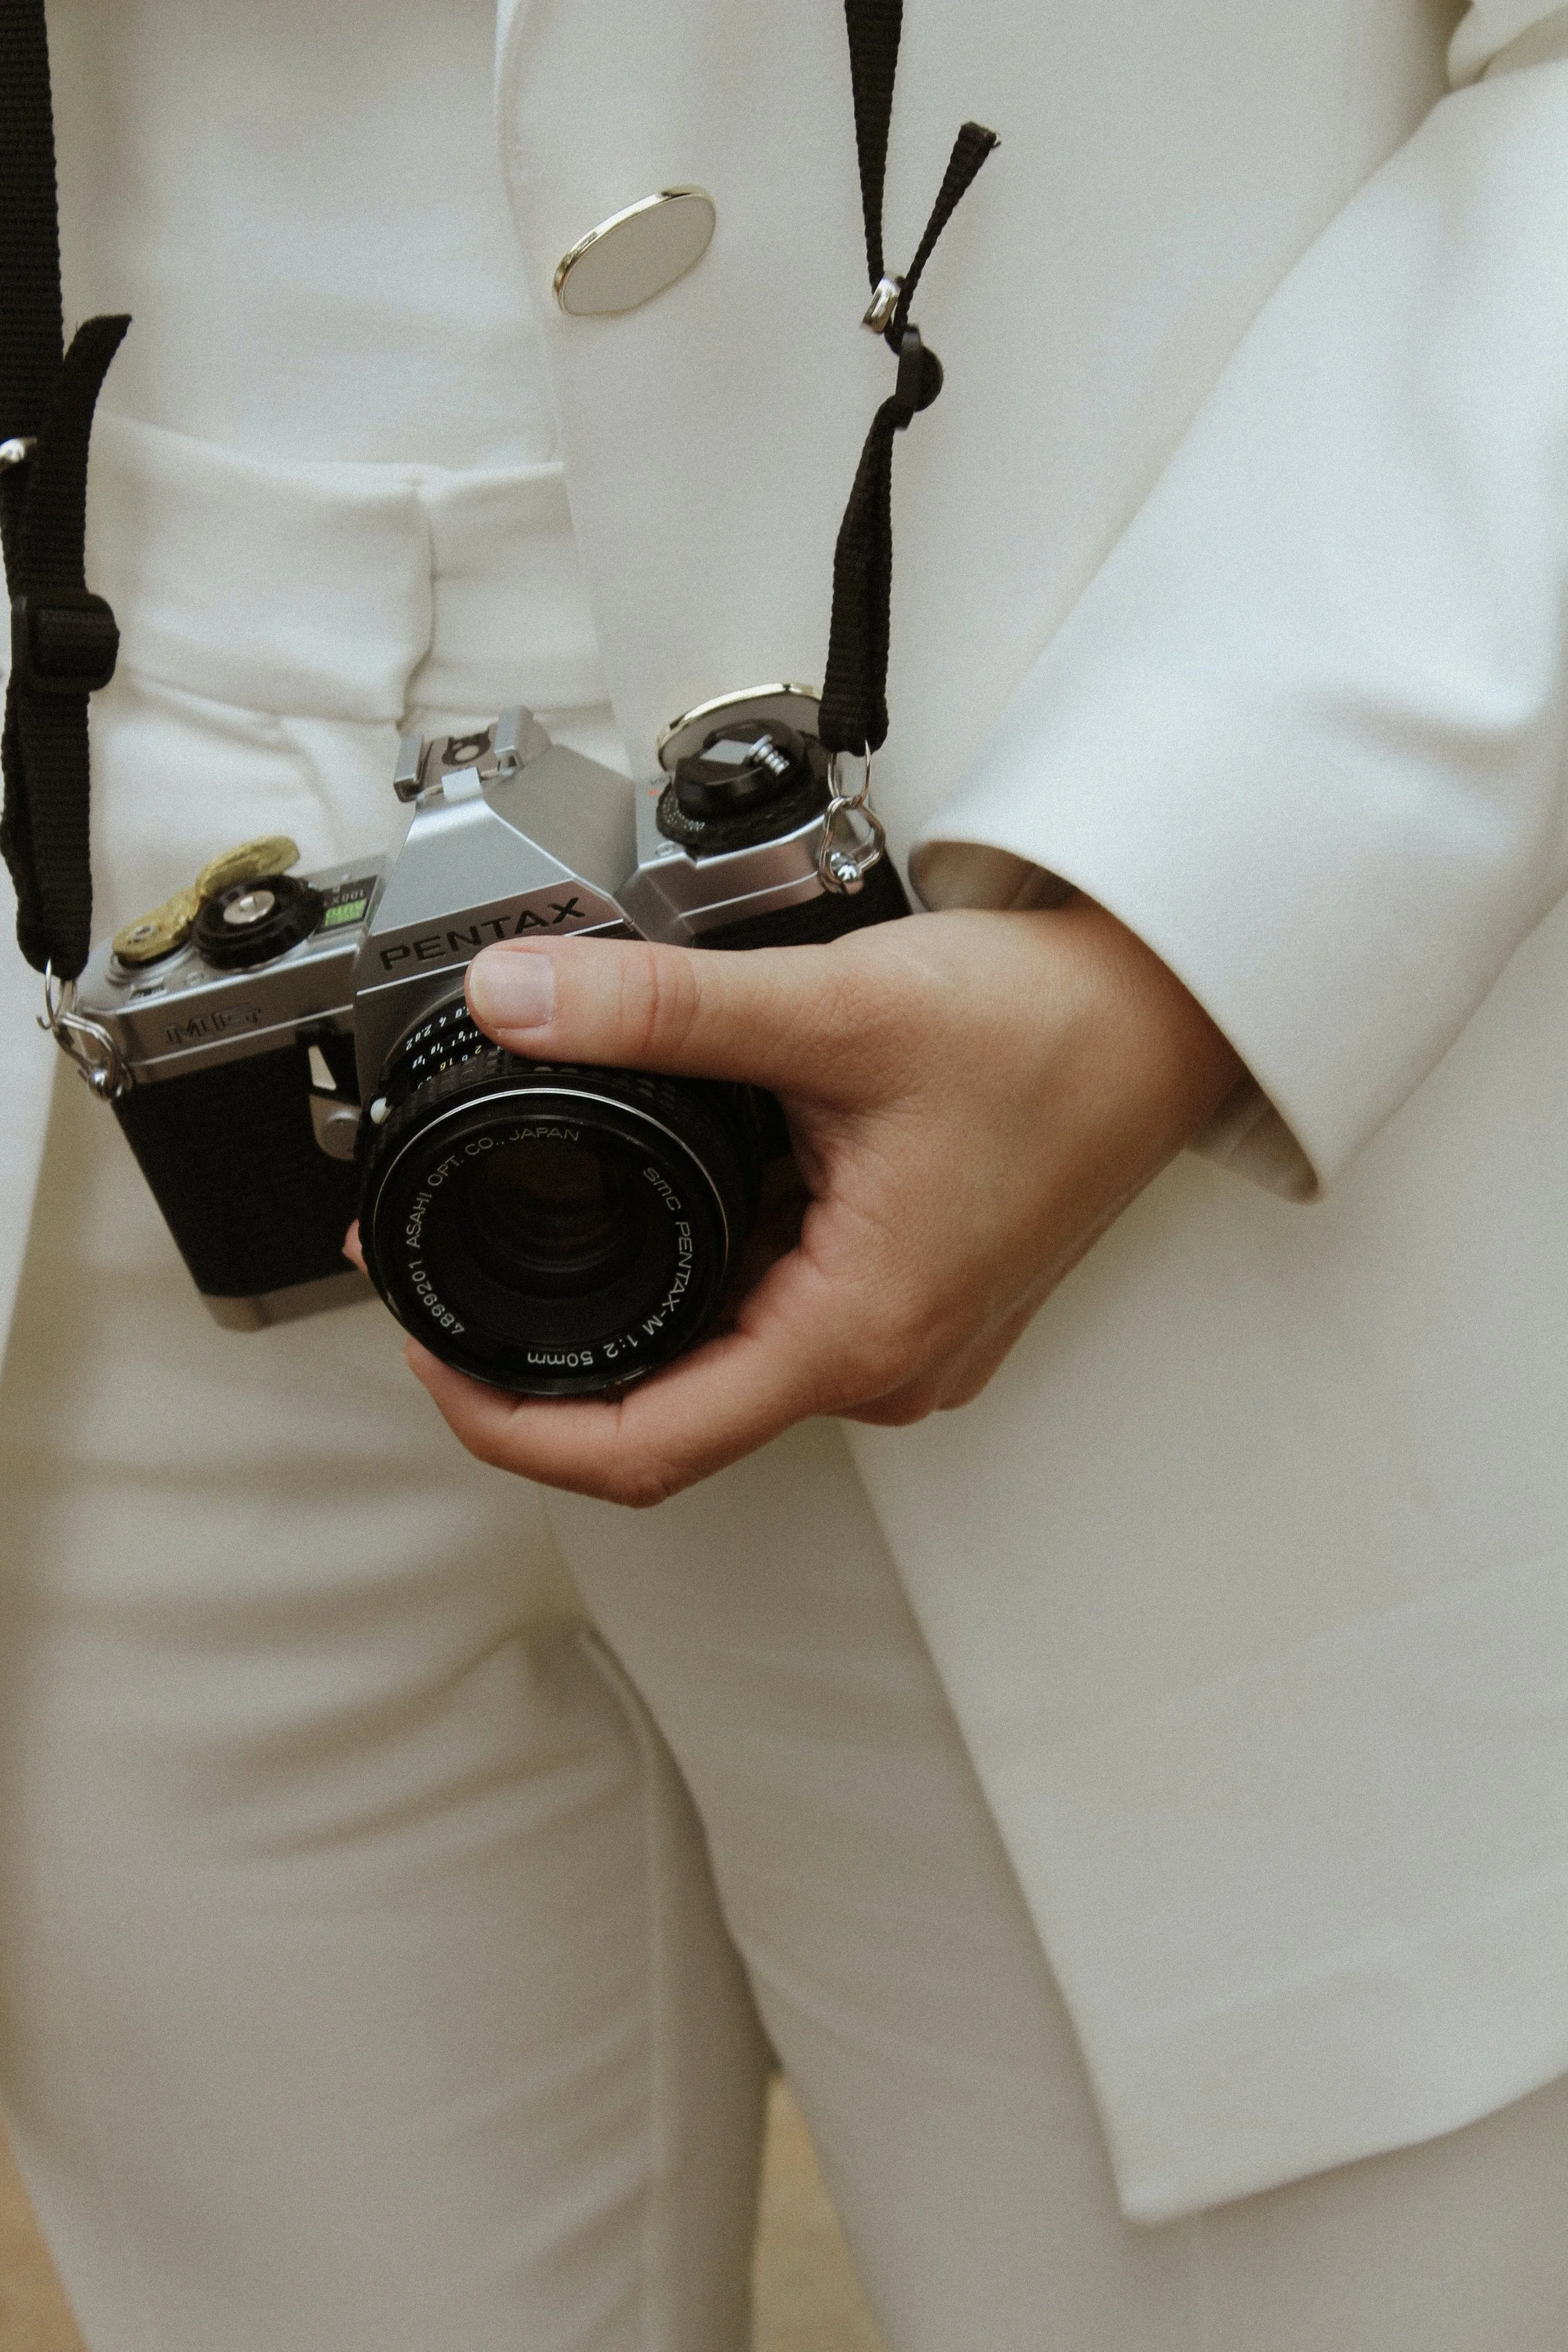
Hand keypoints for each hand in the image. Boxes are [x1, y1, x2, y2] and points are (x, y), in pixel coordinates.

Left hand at [395, 900, 1243, 1503]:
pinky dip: (710, 1267)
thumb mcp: (831, 1012)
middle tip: (457, 1264)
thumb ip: (658, 1010)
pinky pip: (778, 1316)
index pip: (641, 1451)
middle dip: (547, 1351)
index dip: (509, 1424)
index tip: (434, 1354)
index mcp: (857, 1335)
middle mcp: (884, 1365)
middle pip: (670, 1415)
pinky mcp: (913, 1296)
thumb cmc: (1052, 1030)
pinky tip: (687, 1183)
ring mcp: (903, 1339)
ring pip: (724, 1359)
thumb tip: (517, 1004)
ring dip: (639, 1298)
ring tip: (563, 1202)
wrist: (1165, 1010)